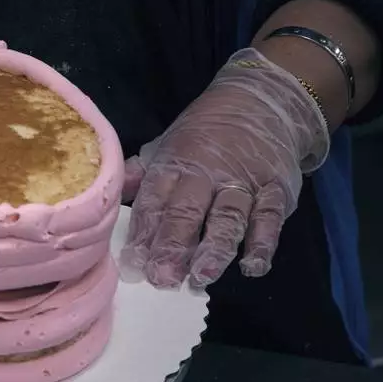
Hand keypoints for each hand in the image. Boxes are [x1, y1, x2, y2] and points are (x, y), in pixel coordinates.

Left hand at [120, 48, 328, 288]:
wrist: (262, 102)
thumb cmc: (203, 135)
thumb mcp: (165, 145)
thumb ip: (140, 175)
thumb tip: (106, 198)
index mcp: (174, 164)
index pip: (154, 201)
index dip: (143, 233)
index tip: (133, 264)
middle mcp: (207, 174)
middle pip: (187, 212)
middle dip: (173, 246)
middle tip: (163, 279)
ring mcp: (243, 183)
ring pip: (228, 217)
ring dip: (215, 249)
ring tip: (202, 276)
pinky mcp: (276, 189)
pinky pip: (270, 217)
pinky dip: (263, 243)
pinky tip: (252, 267)